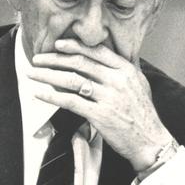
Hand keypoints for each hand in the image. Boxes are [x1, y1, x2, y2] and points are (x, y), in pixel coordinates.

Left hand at [28, 39, 172, 172]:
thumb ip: (127, 69)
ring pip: (72, 80)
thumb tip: (113, 57)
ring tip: (34, 73)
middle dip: (55, 58)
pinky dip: (52, 96)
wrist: (150, 140)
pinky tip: (40, 94)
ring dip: (48, 75)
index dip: (75, 45)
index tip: (59, 44)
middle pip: (80, 63)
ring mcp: (108, 97)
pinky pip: (70, 102)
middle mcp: (117, 80)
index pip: (97, 51)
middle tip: (39, 58)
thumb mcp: (141, 84)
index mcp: (127, 70)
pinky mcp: (99, 114)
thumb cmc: (144, 114)